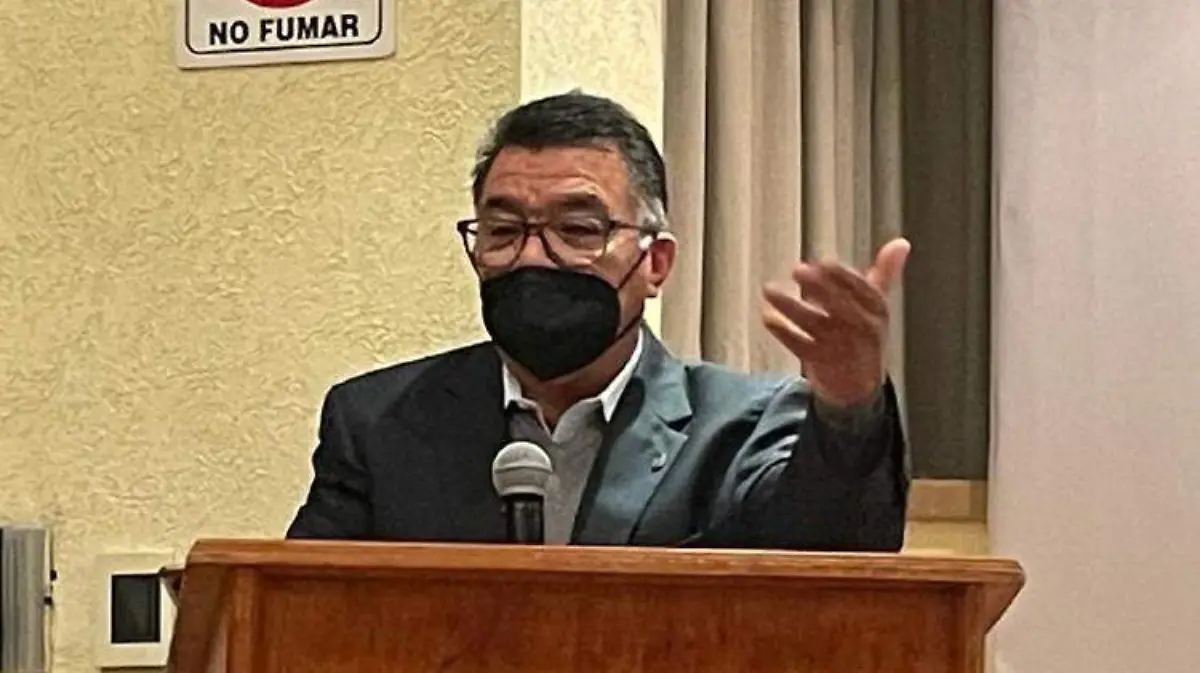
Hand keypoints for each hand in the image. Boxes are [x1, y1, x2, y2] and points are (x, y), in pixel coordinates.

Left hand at [761, 238, 910, 407]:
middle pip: (840, 306)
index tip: (823, 263)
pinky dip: (783, 332)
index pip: (863, 291)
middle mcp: (862, 330)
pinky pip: (800, 346)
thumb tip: (901, 243)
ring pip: (815, 324)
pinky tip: (768, 318)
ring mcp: (841, 348)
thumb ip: (885, 273)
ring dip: (790, 306)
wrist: (860, 387)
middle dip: (820, 287)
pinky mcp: (821, 364)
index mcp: (877, 311)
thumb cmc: (866, 337)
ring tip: (768, 290)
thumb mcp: (877, 306)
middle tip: (798, 270)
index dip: (843, 277)